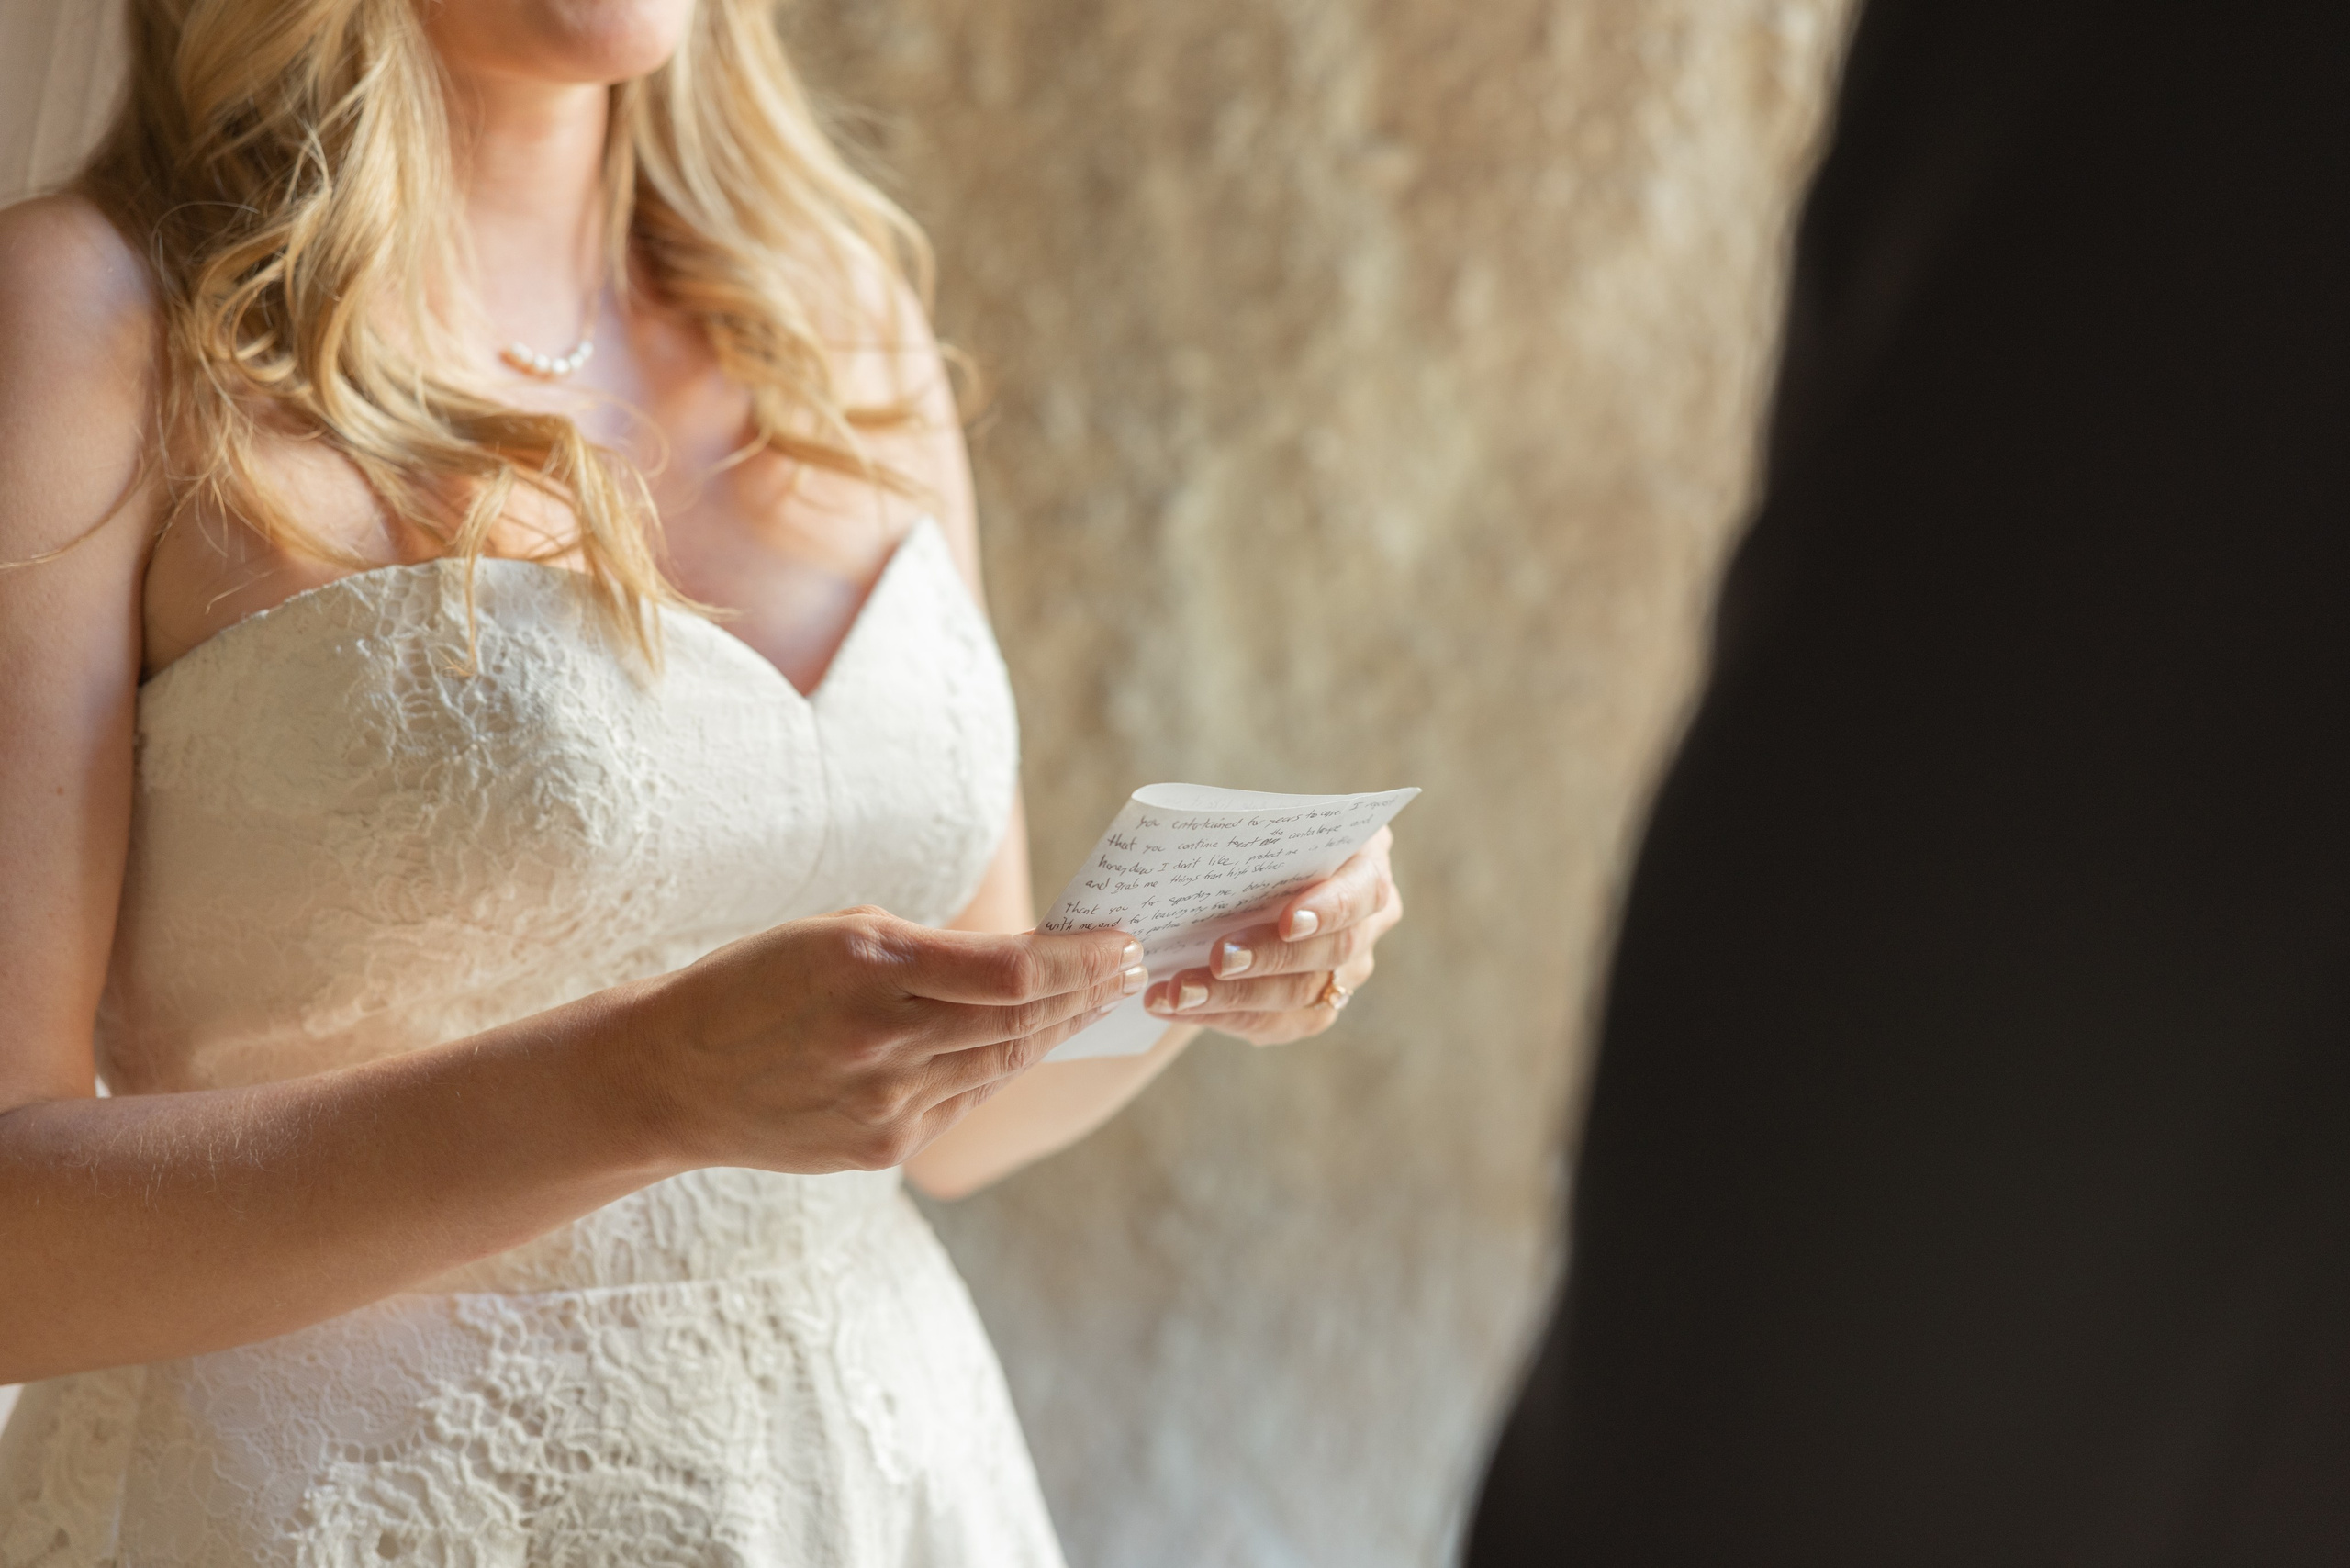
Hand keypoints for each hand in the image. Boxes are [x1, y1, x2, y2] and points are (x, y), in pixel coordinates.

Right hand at [623, 907, 1144, 1173]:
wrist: (671, 1077)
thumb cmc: (757, 982)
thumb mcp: (837, 931)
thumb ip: (933, 947)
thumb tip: (1031, 959)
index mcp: (870, 967)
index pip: (1014, 973)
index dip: (1080, 962)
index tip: (1122, 943)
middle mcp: (883, 1041)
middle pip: (1022, 1021)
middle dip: (1087, 992)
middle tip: (1132, 967)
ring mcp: (885, 1106)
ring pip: (1002, 1064)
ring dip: (1057, 1030)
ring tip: (1097, 999)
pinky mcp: (883, 1148)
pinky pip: (966, 1100)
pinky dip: (1004, 1067)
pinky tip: (1033, 1041)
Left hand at [1143, 826, 1403, 1045]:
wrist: (1246, 874)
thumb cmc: (1253, 835)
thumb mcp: (1255, 817)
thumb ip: (1244, 826)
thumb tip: (1196, 837)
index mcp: (1365, 862)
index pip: (1364, 891)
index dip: (1331, 908)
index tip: (1290, 922)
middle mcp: (1368, 922)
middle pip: (1334, 950)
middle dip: (1270, 957)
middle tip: (1218, 959)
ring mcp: (1347, 970)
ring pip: (1303, 996)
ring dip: (1235, 997)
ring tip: (1179, 992)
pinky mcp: (1315, 1007)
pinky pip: (1276, 1023)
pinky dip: (1222, 1016)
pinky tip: (1178, 1007)